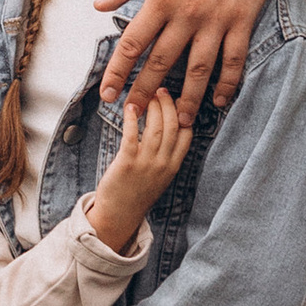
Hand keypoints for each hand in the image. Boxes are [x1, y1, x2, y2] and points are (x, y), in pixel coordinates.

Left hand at [87, 83, 187, 246]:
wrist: (119, 215)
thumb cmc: (137, 192)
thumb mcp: (160, 176)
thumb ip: (166, 156)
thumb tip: (168, 128)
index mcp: (173, 166)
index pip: (187, 135)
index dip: (184, 114)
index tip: (178, 100)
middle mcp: (163, 164)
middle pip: (173, 126)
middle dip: (169, 104)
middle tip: (162, 90)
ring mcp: (146, 164)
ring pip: (156, 128)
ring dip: (153, 107)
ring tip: (148, 94)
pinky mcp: (127, 163)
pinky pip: (133, 135)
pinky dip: (133, 119)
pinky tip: (130, 108)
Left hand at [95, 0, 278, 113]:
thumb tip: (98, 5)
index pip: (133, 43)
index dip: (118, 72)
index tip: (107, 93)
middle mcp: (187, 14)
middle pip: (162, 62)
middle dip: (145, 91)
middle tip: (135, 115)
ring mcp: (217, 21)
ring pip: (199, 69)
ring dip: (187, 99)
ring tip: (175, 121)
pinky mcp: (242, 22)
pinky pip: (233, 60)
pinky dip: (227, 84)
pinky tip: (218, 101)